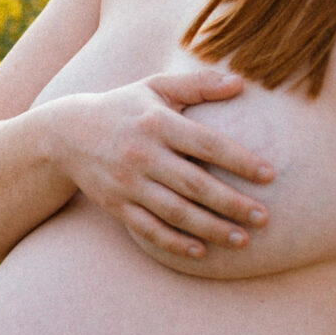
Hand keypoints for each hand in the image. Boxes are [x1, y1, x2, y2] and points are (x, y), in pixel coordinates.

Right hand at [45, 70, 273, 264]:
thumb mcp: (155, 87)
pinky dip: (174, 243)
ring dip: (211, 228)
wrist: (65, 134)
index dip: (239, 160)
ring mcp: (128, 183)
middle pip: (194, 184)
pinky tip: (201, 252)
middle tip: (265, 217)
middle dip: (232, 203)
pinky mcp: (116, 205)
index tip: (269, 175)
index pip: (205, 143)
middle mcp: (142, 154)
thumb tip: (241, 83)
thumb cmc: (122, 108)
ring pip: (175, 212)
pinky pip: (149, 229)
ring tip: (243, 240)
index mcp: (157, 123)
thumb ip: (198, 85)